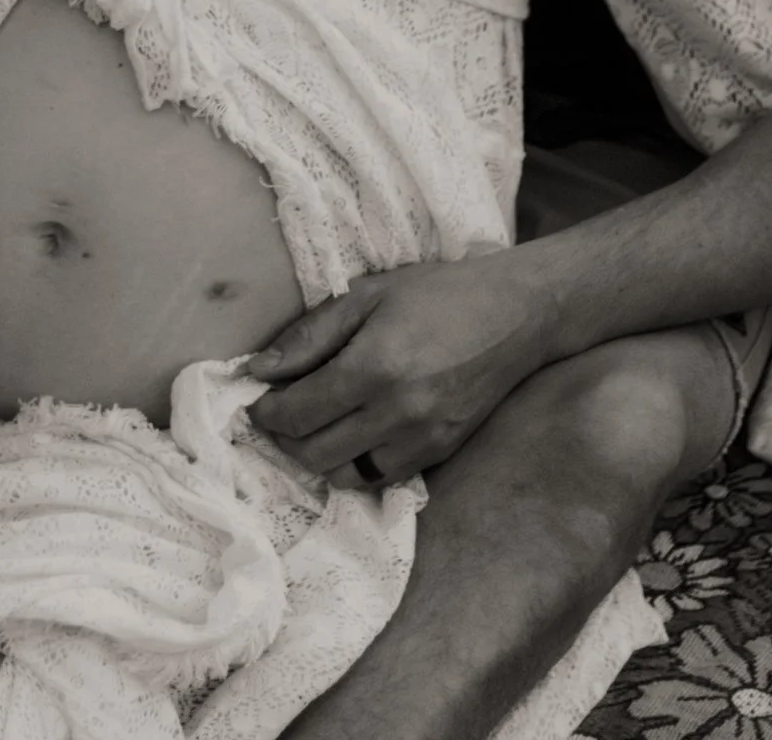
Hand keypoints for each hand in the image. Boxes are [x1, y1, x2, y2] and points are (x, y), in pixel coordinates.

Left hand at [246, 251, 546, 489]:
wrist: (513, 315)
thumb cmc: (436, 294)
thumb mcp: (366, 295)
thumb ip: (309, 335)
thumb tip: (258, 370)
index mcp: (374, 368)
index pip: (297, 414)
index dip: (266, 412)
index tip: (257, 399)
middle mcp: (398, 413)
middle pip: (314, 454)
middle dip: (285, 438)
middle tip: (279, 413)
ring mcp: (422, 440)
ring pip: (345, 476)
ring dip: (317, 457)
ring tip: (313, 425)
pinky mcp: (440, 453)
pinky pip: (381, 476)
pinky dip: (356, 462)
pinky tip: (352, 433)